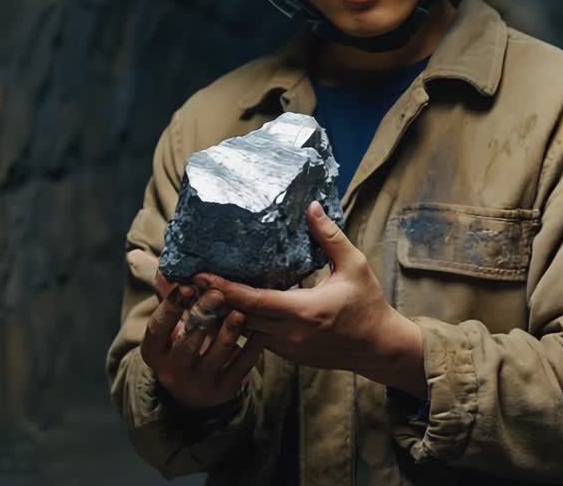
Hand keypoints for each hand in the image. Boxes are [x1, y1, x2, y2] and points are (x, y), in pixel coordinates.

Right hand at [139, 274, 263, 410]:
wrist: (194, 394)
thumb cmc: (181, 347)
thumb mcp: (169, 329)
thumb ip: (167, 300)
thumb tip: (153, 265)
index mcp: (154, 352)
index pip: (158, 328)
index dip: (171, 306)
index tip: (187, 286)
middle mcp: (173, 371)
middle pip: (188, 342)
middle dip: (203, 315)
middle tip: (218, 294)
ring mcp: (200, 382)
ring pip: (216, 355)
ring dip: (229, 332)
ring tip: (240, 312)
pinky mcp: (225, 389)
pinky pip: (241, 366)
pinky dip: (251, 347)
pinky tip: (260, 330)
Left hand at [195, 201, 425, 398]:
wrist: (378, 348)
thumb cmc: (367, 305)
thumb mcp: (354, 266)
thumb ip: (330, 237)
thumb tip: (312, 207)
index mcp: (304, 311)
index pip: (253, 301)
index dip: (223, 289)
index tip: (199, 275)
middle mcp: (290, 334)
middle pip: (239, 318)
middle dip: (211, 301)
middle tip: (184, 281)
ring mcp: (287, 348)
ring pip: (243, 333)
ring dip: (220, 316)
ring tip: (195, 296)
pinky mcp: (288, 355)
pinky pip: (254, 340)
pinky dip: (238, 326)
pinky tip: (223, 312)